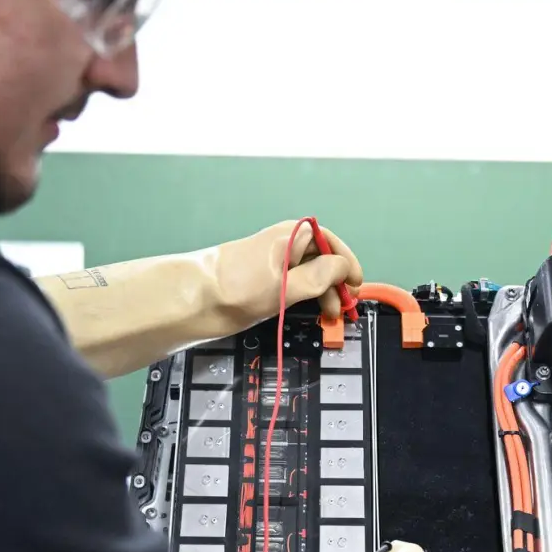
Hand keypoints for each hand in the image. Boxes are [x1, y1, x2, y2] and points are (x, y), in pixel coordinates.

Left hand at [212, 220, 363, 324]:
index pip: (332, 242)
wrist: (195, 299)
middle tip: (344, 308)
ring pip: (309, 273)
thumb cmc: (239, 290)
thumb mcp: (287, 286)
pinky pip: (295, 283)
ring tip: (328, 316)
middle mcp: (286, 244)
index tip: (356, 286)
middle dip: (336, 283)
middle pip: (322, 259)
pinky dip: (306, 296)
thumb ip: (320, 276)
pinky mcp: (265, 278)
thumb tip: (343, 268)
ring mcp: (275, 261)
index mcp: (293, 236)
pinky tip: (310, 311)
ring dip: (323, 293)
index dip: (347, 264)